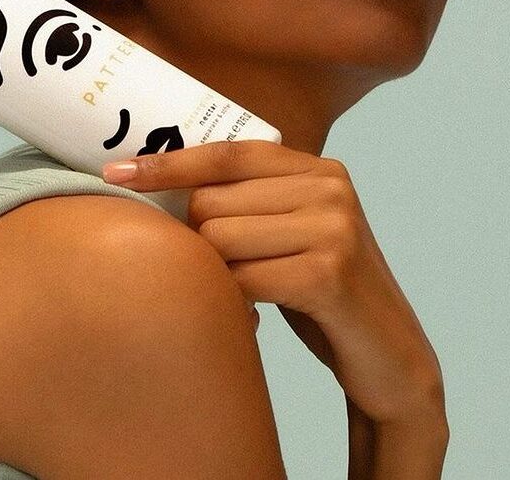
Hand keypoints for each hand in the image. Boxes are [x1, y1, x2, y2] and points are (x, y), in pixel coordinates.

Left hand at [102, 139, 446, 425]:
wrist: (391, 358)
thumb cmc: (321, 292)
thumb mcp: (292, 231)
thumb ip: (249, 202)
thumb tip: (158, 184)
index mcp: (317, 168)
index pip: (226, 153)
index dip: (168, 163)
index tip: (117, 173)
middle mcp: (328, 187)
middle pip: (211, 203)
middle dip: (201, 244)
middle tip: (224, 274)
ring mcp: (332, 228)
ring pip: (219, 240)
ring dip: (218, 278)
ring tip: (246, 296)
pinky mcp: (328, 274)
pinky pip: (241, 281)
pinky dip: (235, 304)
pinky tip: (254, 315)